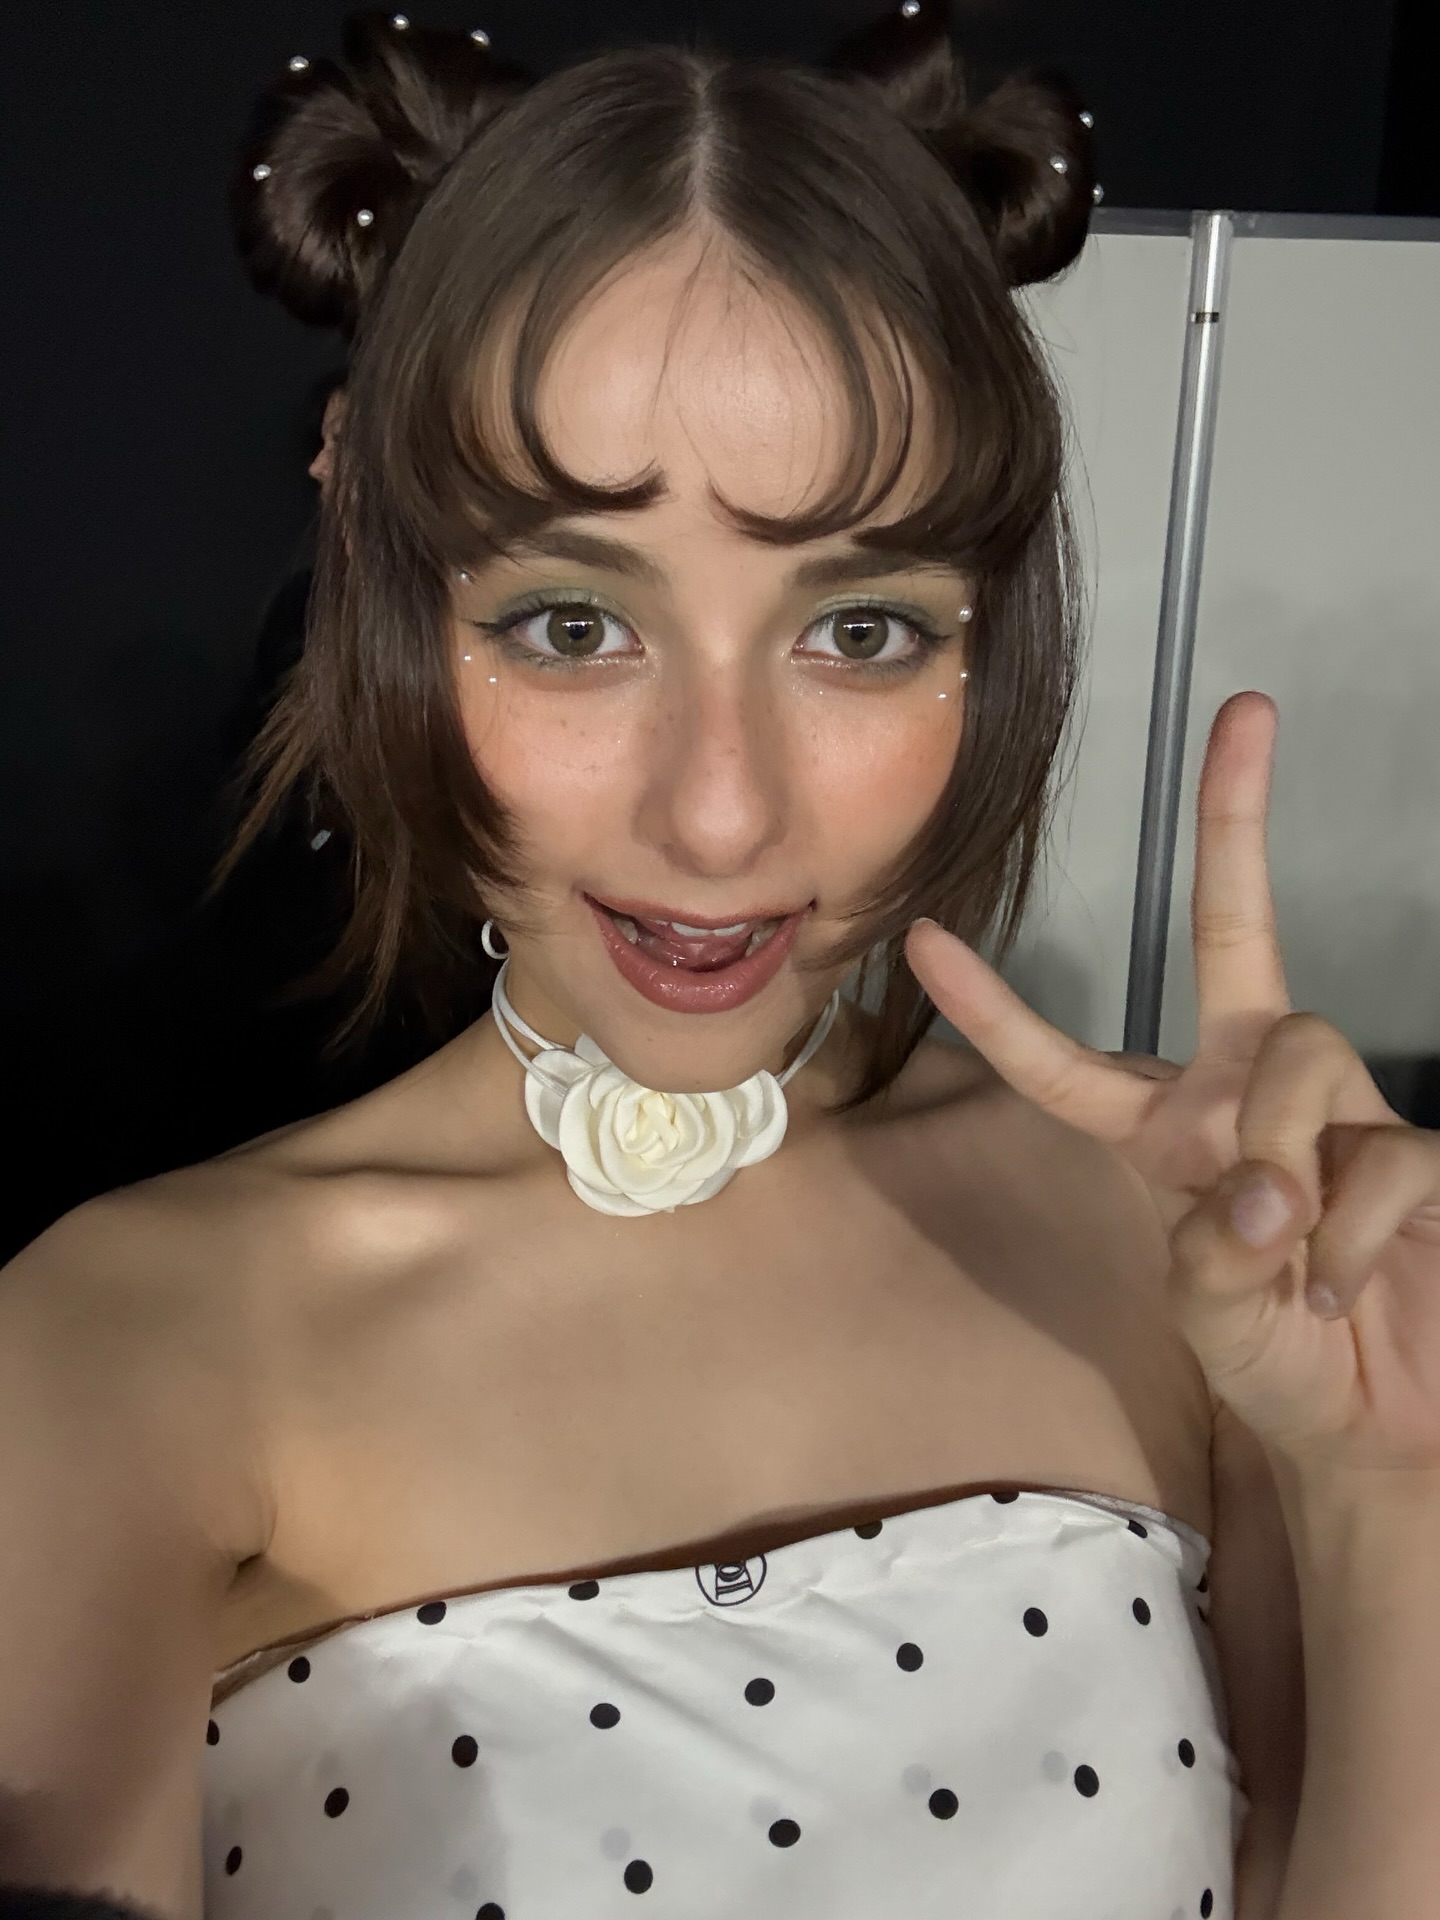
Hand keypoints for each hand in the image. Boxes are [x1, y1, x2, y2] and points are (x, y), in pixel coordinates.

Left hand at [906, 690, 1439, 1480]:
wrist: (1385, 1427)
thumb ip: (1210, 1254)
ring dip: (1288, 1164)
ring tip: (1292, 1260)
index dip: (993, 1008)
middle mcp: (1249, 1092)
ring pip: (1304, 1052)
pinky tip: (1342, 1289)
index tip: (923, 938)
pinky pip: (1379, 1155)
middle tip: (1244, 710)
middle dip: (1236, 821)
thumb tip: (1268, 1186)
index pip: (1063, 1060)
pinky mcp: (1421, 1152)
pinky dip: (1350, 1236)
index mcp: (1166, 1127)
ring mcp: (1340, 1109)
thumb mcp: (1209, 1314)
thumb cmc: (1278, 1363)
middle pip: (1235, 933)